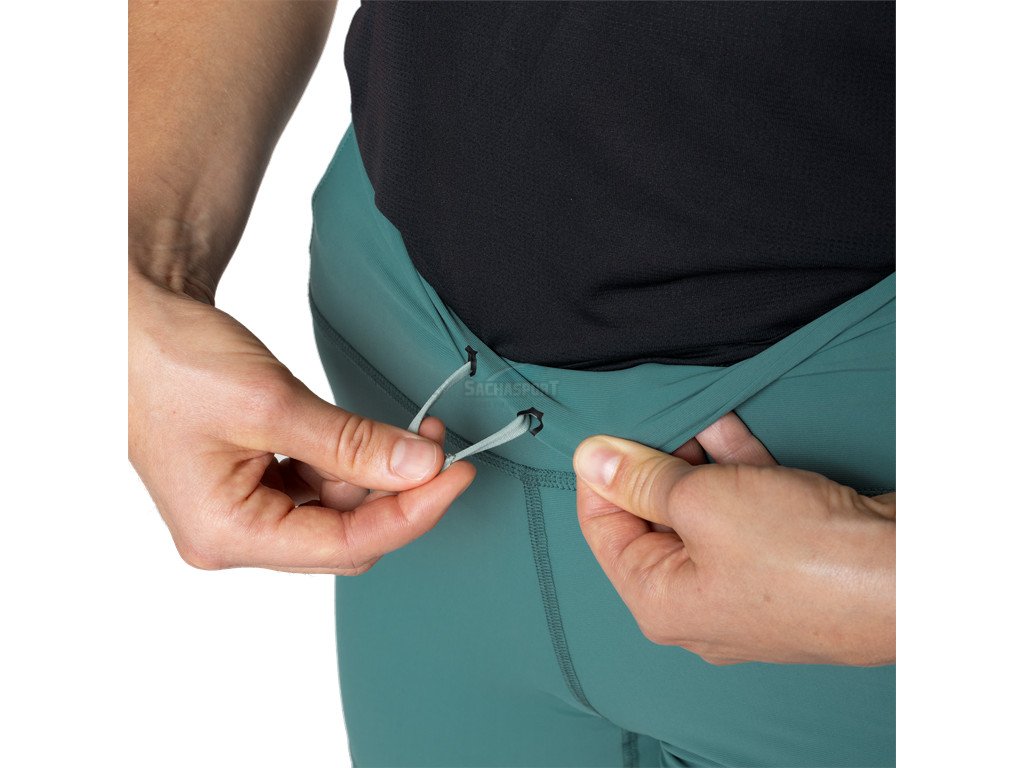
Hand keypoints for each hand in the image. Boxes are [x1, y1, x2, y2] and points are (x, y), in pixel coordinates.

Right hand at [129, 272, 474, 574]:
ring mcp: (241, 511)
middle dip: (398, 493)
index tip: (457, 475)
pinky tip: (372, 434)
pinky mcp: (251, 483)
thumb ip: (352, 443)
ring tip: (412, 430)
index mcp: (227, 533)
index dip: (413, 513)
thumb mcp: (273, 403)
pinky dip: (352, 463)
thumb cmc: (170, 359)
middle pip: (344, 536)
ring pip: (336, 511)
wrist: (126, 319)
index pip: (345, 545)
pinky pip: (318, 486)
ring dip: (378, 473)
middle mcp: (232, 535)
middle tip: (439, 448)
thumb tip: (421, 468)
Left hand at [573, 414, 894, 665]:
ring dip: (698, 456)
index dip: (601, 477)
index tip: (606, 433)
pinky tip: (728, 424)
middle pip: (654, 518)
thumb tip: (591, 459)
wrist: (909, 574)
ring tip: (693, 411)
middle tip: (655, 415)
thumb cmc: (801, 556)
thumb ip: (640, 478)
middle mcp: (699, 600)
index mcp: (661, 602)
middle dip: (655, 460)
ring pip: (703, 507)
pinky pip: (746, 507)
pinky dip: (737, 467)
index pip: (604, 533)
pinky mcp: (787, 557)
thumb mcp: (700, 502)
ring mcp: (746, 580)